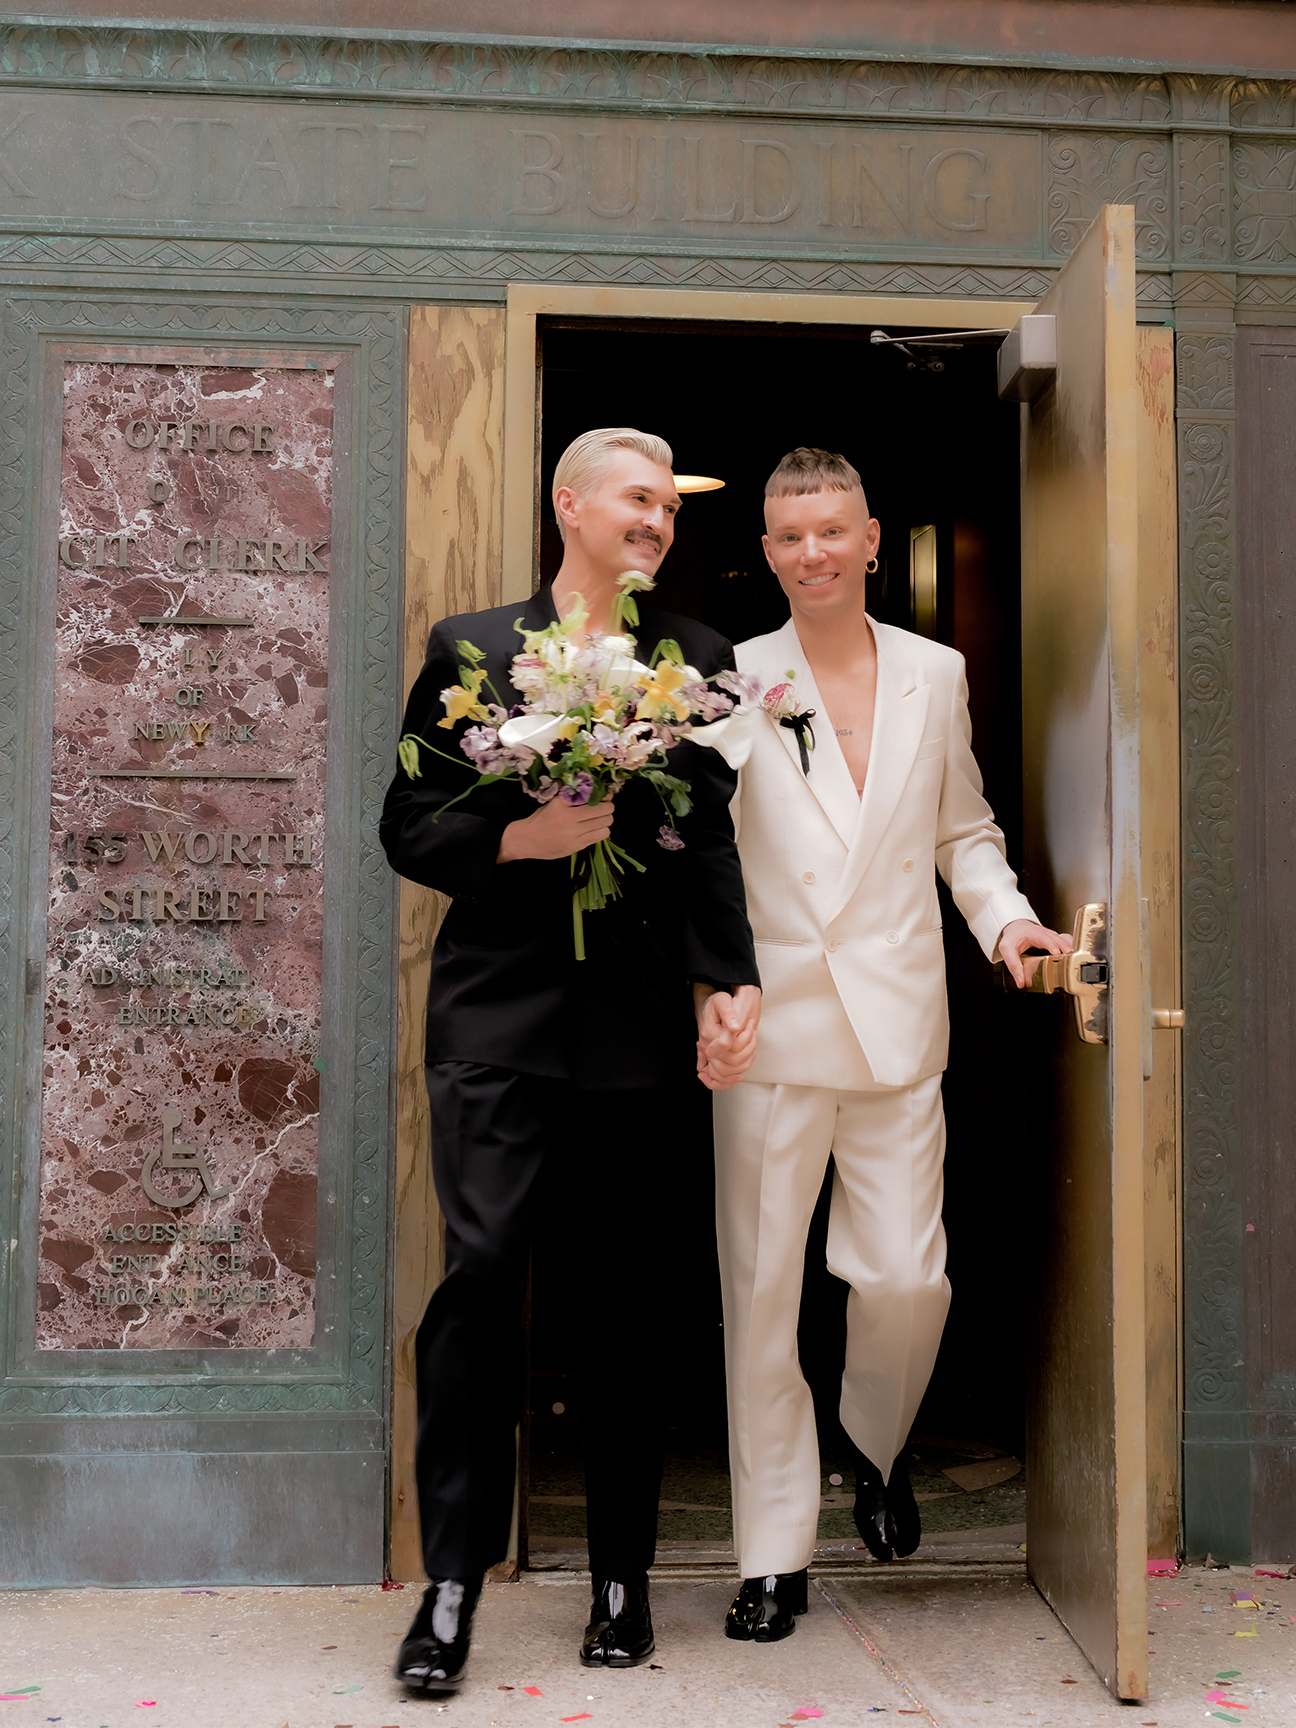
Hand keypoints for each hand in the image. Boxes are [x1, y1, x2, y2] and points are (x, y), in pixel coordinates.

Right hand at [497, 795, 612, 862]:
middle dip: (608, 807)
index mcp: (562, 803)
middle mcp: (569, 817)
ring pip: (605, 823)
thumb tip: (595, 791)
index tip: (605, 795)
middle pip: (603, 809)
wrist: (526, 840)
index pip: (590, 794)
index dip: (603, 795)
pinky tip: (596, 829)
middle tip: (606, 807)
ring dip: (606, 820)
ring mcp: (574, 833)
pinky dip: (602, 831)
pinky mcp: (577, 845)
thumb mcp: (554, 803)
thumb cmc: (541, 819)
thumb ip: (572, 797)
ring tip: (601, 819)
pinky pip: (600, 836)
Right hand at [694, 983, 760, 1090]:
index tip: (752, 1027)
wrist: (712, 1006)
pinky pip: (726, 1073)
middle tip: (753, 1033)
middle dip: (748, 1050)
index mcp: (709, 1033)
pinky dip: (739, 1068)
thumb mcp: (722, 1001)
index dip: (744, 1039)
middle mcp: (707, 1046)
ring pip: (730, 1070)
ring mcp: (711, 1054)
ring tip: (752, 1041)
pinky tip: (748, 1056)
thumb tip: (734, 1027)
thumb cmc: (717, 1003)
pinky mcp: (716, 1058)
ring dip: (746, 1059)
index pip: (728, 1046)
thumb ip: (728, 1014)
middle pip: (731, 1062)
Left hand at [998, 918, 1073, 987]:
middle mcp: (1045, 933)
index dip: (1051, 944)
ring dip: (1070, 949)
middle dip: (1064, 948)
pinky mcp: (1057, 940)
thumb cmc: (1013, 937)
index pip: (1043, 937)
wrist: (1017, 928)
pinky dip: (1071, 948)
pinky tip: (1073, 957)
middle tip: (1068, 959)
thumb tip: (1021, 982)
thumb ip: (1013, 966)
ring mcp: (1052, 936)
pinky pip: (1067, 942)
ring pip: (1065, 940)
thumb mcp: (1007, 950)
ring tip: (1073, 960)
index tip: (1056, 952)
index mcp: (1033, 933)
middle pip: (1058, 938)